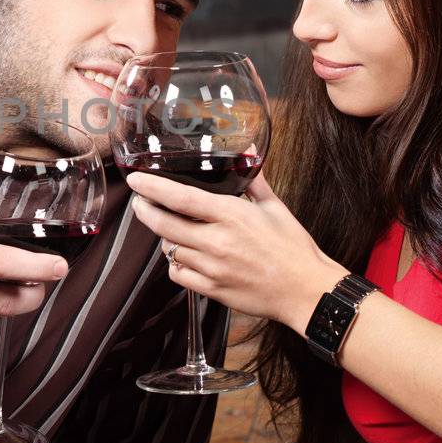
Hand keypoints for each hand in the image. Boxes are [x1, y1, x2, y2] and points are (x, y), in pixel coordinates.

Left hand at [126, 172, 347, 327]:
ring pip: (170, 249)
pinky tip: (184, 255)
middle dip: (145, 212)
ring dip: (165, 238)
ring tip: (170, 228)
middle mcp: (217, 241)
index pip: (180, 197)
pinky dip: (175, 264)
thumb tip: (246, 152)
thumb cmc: (293, 247)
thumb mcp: (275, 207)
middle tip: (140, 202)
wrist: (306, 290)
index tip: (135, 180)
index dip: (152, 188)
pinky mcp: (212, 289)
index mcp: (232, 215)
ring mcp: (212, 268)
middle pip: (164, 225)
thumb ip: (254, 179)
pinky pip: (178, 274)